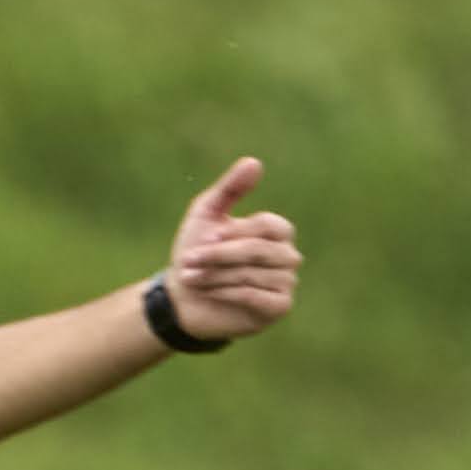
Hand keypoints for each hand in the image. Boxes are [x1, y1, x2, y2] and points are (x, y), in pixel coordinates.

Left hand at [163, 157, 300, 343]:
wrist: (182, 297)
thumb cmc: (196, 252)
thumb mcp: (207, 214)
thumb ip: (230, 188)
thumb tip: (254, 162)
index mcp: (277, 231)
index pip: (266, 225)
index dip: (233, 232)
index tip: (205, 237)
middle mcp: (288, 255)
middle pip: (258, 250)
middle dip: (218, 256)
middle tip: (189, 261)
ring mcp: (286, 282)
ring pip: (252, 274)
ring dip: (216, 276)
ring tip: (194, 279)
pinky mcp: (279, 307)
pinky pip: (255, 296)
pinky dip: (227, 294)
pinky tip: (210, 293)